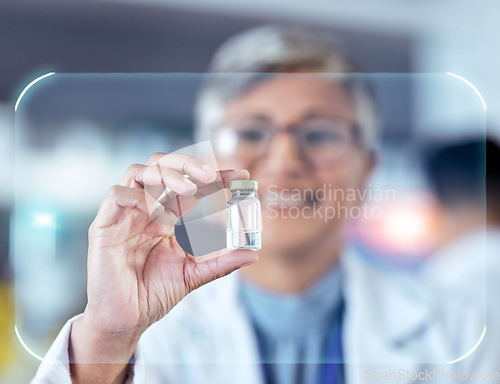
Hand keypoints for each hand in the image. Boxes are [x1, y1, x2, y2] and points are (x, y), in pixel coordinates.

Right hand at [82, 153, 256, 335]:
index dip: (215, 176)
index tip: (241, 176)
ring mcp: (125, 214)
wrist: (127, 319)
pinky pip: (118, 195)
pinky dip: (138, 196)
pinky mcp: (105, 225)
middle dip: (187, 163)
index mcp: (166, 215)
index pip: (190, 184)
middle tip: (211, 176)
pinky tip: (156, 212)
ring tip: (189, 189)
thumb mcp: (194, 274)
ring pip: (139, 171)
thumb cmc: (154, 293)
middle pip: (161, 165)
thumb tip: (252, 254)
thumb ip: (221, 262)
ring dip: (166, 174)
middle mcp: (146, 208)